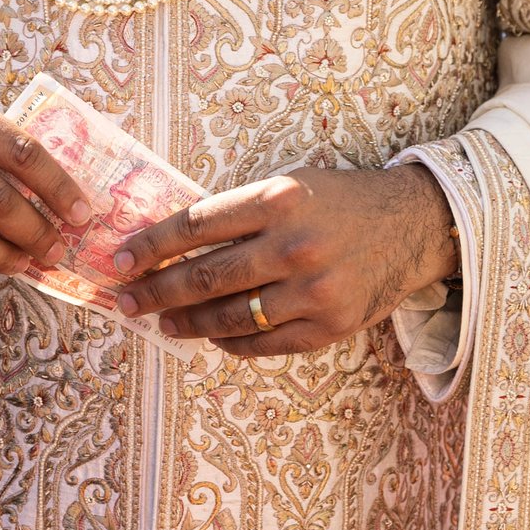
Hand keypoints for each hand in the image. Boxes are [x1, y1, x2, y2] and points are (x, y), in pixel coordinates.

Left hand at [113, 162, 456, 357]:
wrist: (411, 225)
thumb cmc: (339, 201)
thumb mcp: (289, 186)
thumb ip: (238, 212)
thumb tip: (172, 244)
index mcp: (278, 199)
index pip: (195, 226)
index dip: (150, 246)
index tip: (118, 260)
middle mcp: (294, 246)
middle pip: (204, 277)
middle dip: (155, 291)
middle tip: (125, 300)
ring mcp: (314, 291)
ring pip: (229, 317)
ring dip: (186, 323)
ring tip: (162, 322)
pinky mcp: (330, 326)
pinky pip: (264, 343)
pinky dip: (231, 342)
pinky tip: (212, 336)